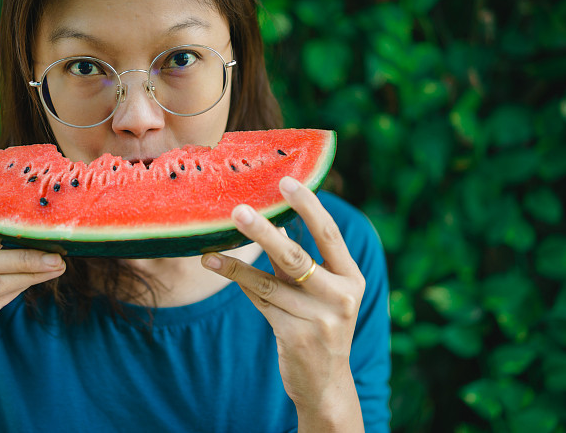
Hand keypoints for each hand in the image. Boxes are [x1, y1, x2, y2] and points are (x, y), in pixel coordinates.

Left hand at [201, 176, 365, 431]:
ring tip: (212, 244)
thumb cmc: (319, 325)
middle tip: (239, 209)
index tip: (285, 181)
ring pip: (269, 280)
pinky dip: (237, 279)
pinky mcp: (295, 336)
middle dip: (265, 231)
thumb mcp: (323, 292)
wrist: (326, 384)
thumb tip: (270, 220)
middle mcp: (341, 297)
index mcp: (352, 278)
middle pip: (295, 256)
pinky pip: (260, 300)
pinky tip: (216, 264)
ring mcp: (319, 319)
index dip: (308, 206)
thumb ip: (301, 261)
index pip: (330, 234)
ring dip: (237, 260)